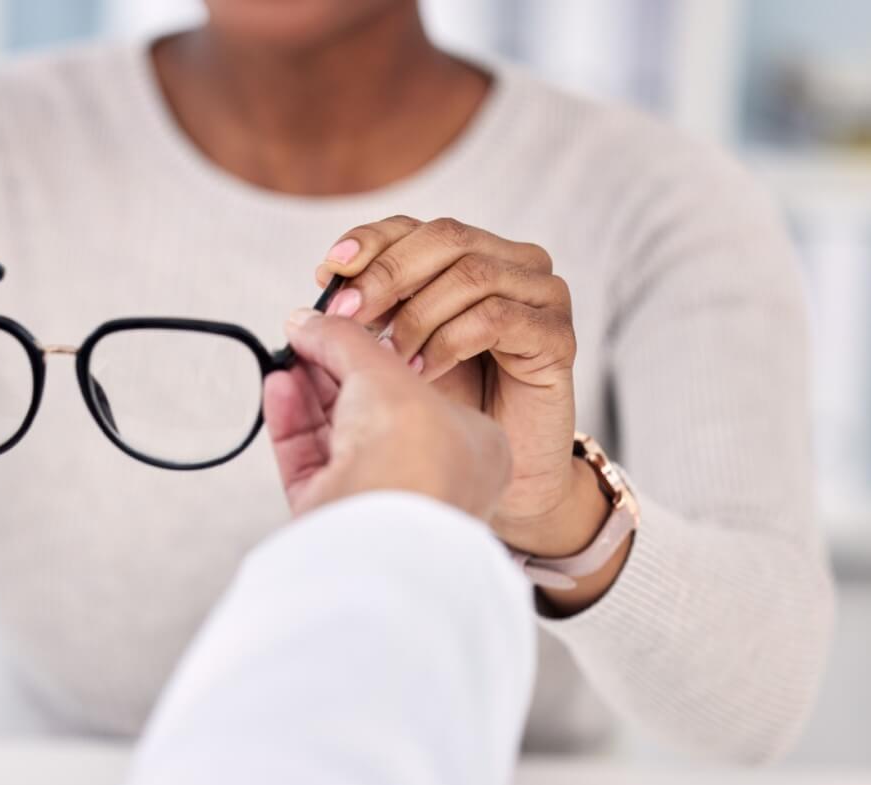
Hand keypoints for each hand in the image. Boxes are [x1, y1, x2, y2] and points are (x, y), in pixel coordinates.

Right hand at [266, 310, 510, 521]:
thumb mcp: (387, 376)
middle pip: (373, 410)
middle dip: (336, 370)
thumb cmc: (414, 469)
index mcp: (472, 449)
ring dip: (308, 391)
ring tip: (286, 354)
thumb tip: (311, 321)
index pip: (422, 391)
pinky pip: (308, 460)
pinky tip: (277, 387)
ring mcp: (378, 500)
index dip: (382, 355)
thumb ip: (347, 342)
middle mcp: (428, 477)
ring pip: (337, 435)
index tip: (351, 327)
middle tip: (307, 335)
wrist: (378, 541)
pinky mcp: (333, 516)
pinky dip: (291, 421)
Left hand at [315, 216, 599, 556]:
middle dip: (386, 275)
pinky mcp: (557, 335)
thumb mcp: (395, 354)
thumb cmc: (450, 408)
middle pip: (445, 238)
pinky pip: (495, 318)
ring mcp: (541, 295)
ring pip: (469, 275)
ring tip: (388, 359)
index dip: (369, 242)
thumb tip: (314, 296)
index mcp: (469, 257)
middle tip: (348, 317)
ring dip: (416, 315)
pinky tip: (422, 373)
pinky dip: (448, 342)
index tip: (328, 271)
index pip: (415, 227)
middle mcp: (511, 263)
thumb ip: (364, 320)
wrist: (507, 471)